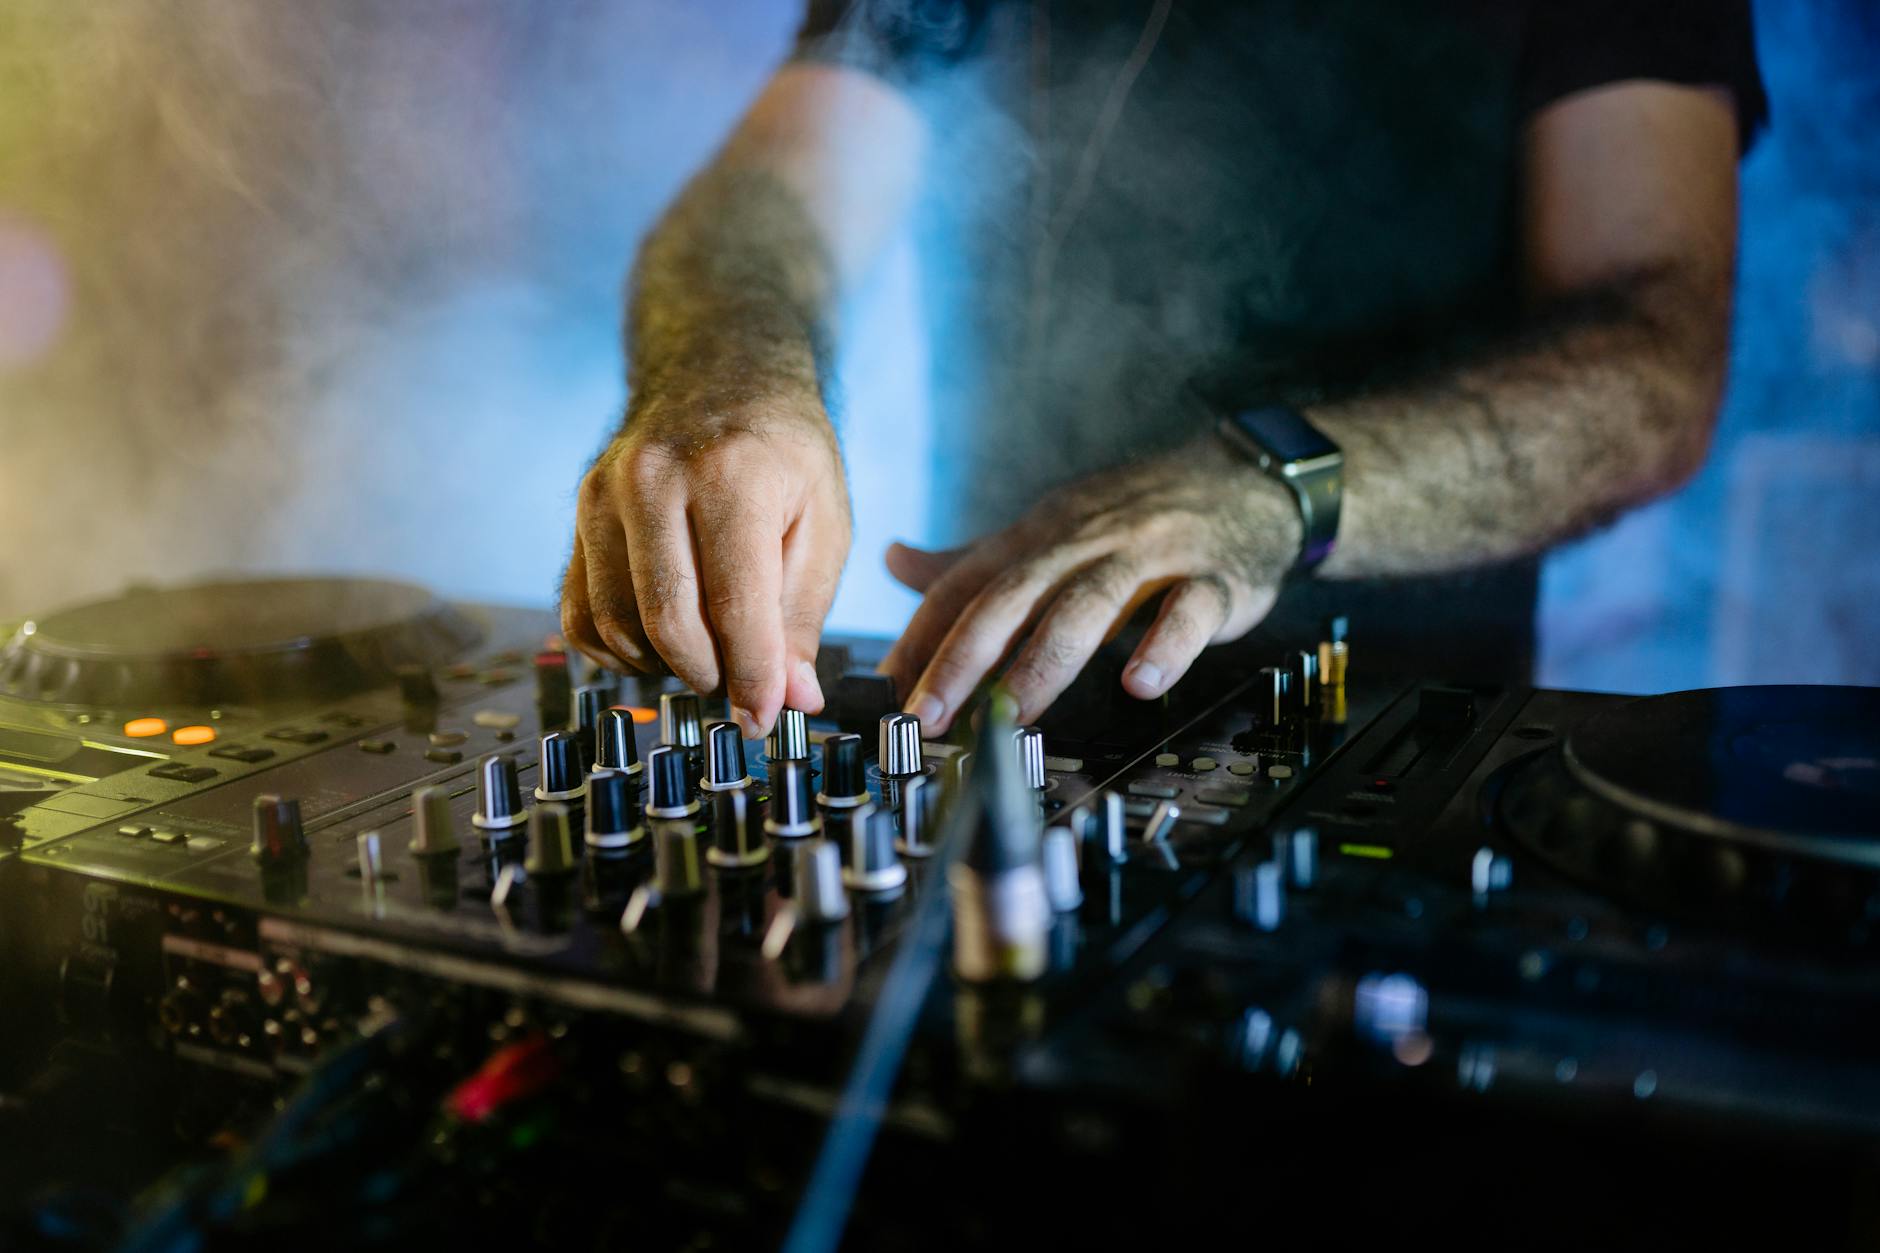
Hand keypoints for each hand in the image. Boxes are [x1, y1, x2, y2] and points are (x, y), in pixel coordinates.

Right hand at [560, 382, 850, 736]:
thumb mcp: (824, 520)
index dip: (751, 678)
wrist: (719, 373)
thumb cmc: (781, 451)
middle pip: (668, 623)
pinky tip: (660, 642)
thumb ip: (803, 613)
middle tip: (742, 684)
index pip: (734, 606)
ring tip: (710, 653)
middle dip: (709, 676)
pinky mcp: (577, 515)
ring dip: (665, 665)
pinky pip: (581, 615)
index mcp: (729, 475)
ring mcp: (602, 494)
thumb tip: (792, 697)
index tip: (765, 719)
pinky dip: (618, 649)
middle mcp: (652, 478)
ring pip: (618, 626)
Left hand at [879, 432, 1301, 733]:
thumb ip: (977, 558)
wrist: (1245, 479)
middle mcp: (1085, 541)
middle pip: (1014, 595)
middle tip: (927, 714)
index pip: (966, 585)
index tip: (887, 691)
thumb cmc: (1138, 516)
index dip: (922, 637)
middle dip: (964, 656)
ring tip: (1013, 711)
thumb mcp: (1052, 528)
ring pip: (1089, 605)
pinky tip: (1141, 682)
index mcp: (1040, 535)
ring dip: (1046, 660)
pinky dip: (1164, 645)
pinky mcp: (1214, 578)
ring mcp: (1150, 556)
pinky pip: (1188, 611)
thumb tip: (894, 562)